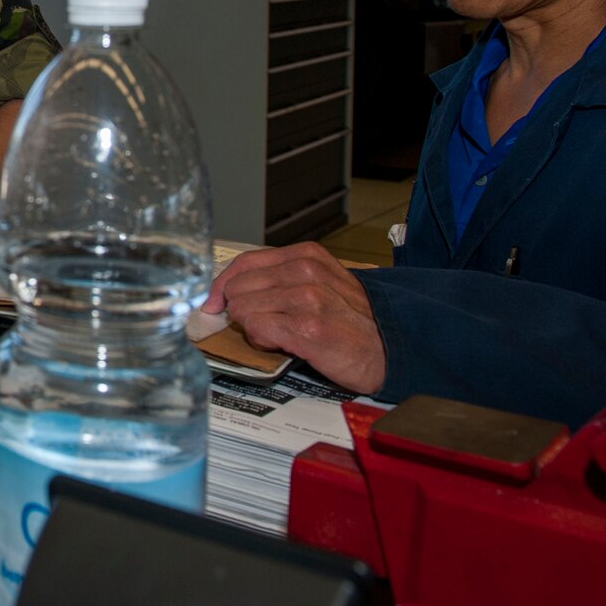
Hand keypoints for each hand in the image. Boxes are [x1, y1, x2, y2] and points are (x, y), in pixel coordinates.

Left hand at [202, 243, 385, 393]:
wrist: (391, 349)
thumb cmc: (353, 320)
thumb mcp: (321, 283)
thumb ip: (281, 278)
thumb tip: (232, 289)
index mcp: (307, 256)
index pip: (244, 262)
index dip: (222, 285)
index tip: (214, 302)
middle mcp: (305, 271)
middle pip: (237, 288)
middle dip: (243, 311)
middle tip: (267, 324)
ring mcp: (306, 298)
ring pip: (243, 309)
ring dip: (255, 328)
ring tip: (283, 334)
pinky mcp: (308, 327)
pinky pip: (257, 329)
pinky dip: (263, 341)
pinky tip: (285, 344)